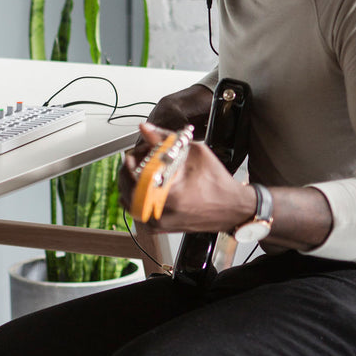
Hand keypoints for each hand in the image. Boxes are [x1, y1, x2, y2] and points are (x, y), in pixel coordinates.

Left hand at [123, 122, 255, 233]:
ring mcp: (156, 223)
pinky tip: (150, 186)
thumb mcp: (193, 152)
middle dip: (130, 169)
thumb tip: (144, 128)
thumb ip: (164, 139)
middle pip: (125, 186)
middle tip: (140, 160)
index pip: (132, 174)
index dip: (133, 159)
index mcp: (167, 193)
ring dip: (132, 182)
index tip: (138, 152)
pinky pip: (135, 209)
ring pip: (127, 199)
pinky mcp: (157, 228)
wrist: (231, 208)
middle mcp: (158, 212)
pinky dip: (137, 195)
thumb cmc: (216, 181)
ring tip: (146, 172)